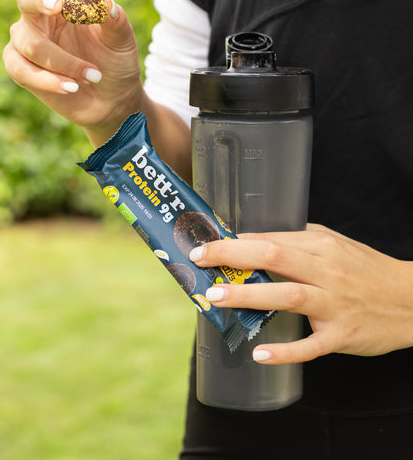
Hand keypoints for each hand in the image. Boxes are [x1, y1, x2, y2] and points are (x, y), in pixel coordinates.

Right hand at [3, 0, 142, 141]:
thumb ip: (116, 22)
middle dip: (40, 0)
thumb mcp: (123, 41)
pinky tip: (72, 87)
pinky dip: (49, 80)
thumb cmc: (115, 61)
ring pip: (29, 42)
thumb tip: (108, 5)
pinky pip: (22, 69)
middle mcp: (40, 14)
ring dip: (63, 61)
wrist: (112, 99)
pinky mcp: (21, 67)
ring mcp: (27, 40)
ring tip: (94, 76)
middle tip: (58, 5)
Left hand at [190, 224, 412, 364]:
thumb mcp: (335, 245)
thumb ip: (298, 241)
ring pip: (287, 296)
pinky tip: (259, 353)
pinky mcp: (342, 335)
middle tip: (199, 260)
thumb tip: (253, 239)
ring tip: (215, 298)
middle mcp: (326, 271)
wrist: (410, 300)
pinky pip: (310, 345)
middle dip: (233, 257)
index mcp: (321, 246)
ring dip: (248, 296)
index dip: (235, 241)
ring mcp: (334, 304)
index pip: (271, 238)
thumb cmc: (365, 269)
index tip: (206, 244)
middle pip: (275, 257)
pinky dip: (285, 351)